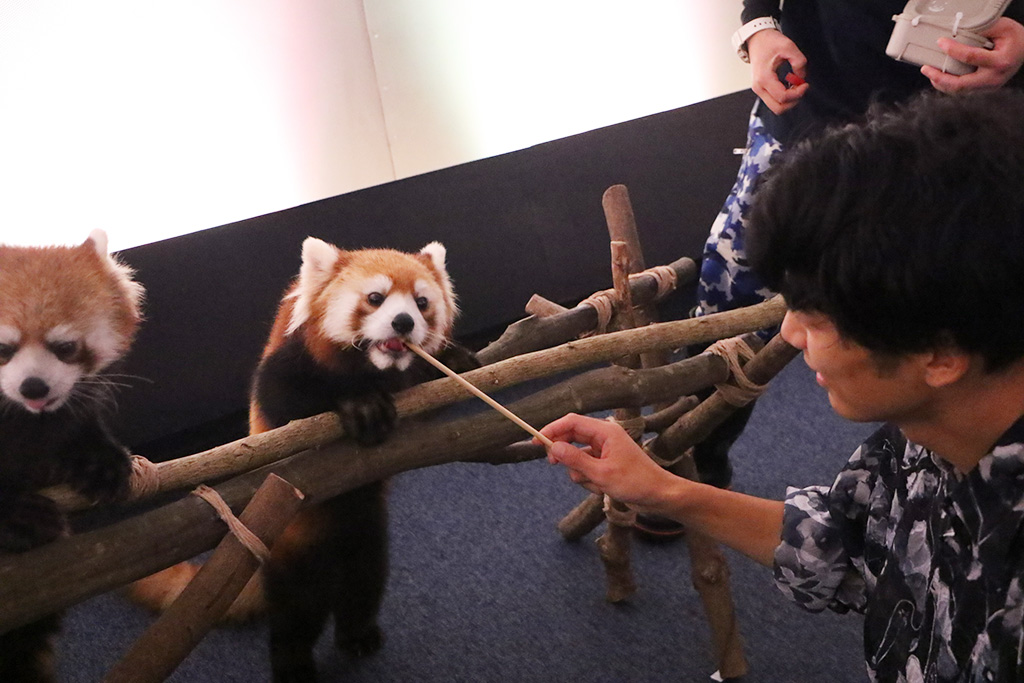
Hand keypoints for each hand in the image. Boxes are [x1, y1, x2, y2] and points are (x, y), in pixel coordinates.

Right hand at [537, 413, 677, 513]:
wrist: (659, 496)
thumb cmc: (636, 482)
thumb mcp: (601, 473)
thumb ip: (575, 460)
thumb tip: (553, 448)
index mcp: (605, 432)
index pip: (571, 422)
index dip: (552, 429)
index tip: (536, 441)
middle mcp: (603, 437)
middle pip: (572, 438)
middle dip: (565, 454)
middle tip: (554, 465)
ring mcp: (604, 451)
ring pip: (577, 458)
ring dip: (580, 473)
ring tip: (597, 484)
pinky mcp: (606, 464)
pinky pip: (586, 469)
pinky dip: (589, 480)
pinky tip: (603, 488)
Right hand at [747, 29, 808, 113]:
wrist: (757, 39)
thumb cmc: (769, 42)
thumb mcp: (789, 47)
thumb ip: (799, 62)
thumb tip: (802, 78)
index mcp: (764, 78)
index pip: (783, 97)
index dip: (798, 94)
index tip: (805, 84)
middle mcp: (759, 87)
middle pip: (778, 108)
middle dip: (793, 101)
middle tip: (800, 88)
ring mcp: (759, 89)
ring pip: (776, 106)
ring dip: (789, 100)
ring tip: (795, 86)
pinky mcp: (761, 88)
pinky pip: (774, 100)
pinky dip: (784, 97)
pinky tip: (789, 85)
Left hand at [923, 17, 1023, 91]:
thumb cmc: (1014, 38)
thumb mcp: (1002, 27)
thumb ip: (982, 29)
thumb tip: (958, 31)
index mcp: (999, 62)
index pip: (970, 57)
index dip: (952, 50)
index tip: (940, 42)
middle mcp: (994, 78)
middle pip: (961, 84)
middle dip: (939, 78)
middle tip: (925, 68)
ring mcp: (989, 87)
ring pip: (960, 90)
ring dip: (941, 83)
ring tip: (929, 73)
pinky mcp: (984, 89)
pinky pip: (963, 90)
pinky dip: (949, 85)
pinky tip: (940, 77)